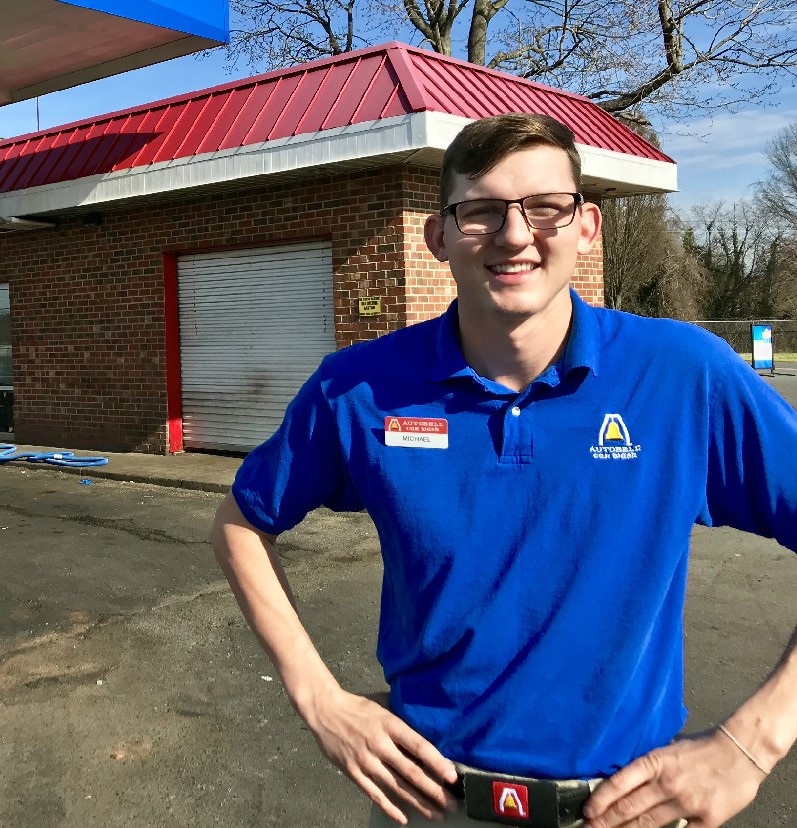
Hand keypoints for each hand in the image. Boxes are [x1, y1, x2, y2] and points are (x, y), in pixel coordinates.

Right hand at [305, 687, 458, 824]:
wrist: (326, 711)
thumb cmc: (359, 707)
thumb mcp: (384, 706)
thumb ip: (402, 721)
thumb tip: (427, 731)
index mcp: (390, 724)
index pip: (418, 746)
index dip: (437, 762)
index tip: (453, 777)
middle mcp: (379, 744)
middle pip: (411, 772)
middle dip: (434, 790)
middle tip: (452, 804)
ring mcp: (365, 760)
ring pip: (396, 787)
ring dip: (418, 803)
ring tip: (436, 815)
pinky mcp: (353, 772)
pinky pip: (374, 794)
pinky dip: (390, 808)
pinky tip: (403, 818)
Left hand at [583, 728, 767, 827]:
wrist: (741, 752)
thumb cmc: (703, 747)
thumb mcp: (669, 747)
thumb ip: (650, 765)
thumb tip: (626, 778)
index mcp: (656, 761)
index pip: (619, 783)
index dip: (600, 799)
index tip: (587, 812)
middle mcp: (667, 783)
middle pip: (629, 808)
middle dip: (606, 821)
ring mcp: (686, 803)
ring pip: (648, 824)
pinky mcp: (706, 819)